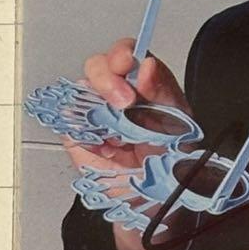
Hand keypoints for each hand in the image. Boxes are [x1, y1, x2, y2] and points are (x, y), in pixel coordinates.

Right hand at [61, 37, 190, 174]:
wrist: (155, 196)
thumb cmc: (169, 158)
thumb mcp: (177, 123)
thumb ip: (161, 91)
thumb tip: (147, 65)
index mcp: (144, 82)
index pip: (128, 53)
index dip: (123, 54)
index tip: (127, 64)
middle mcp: (117, 92)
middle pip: (99, 65)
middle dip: (108, 79)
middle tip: (124, 103)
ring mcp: (95, 111)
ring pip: (81, 90)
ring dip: (97, 108)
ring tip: (120, 135)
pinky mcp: (78, 133)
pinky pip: (71, 122)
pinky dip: (87, 134)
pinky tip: (107, 148)